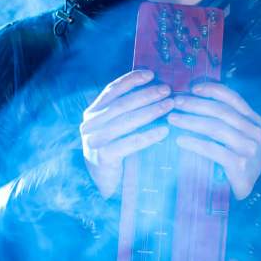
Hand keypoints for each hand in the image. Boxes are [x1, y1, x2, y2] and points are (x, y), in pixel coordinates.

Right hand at [80, 69, 172, 198]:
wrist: (105, 187)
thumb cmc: (117, 155)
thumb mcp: (118, 130)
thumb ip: (128, 112)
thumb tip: (156, 89)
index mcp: (92, 113)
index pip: (112, 90)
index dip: (131, 80)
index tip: (151, 74)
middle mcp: (90, 124)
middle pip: (122, 104)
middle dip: (146, 94)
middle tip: (167, 90)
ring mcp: (94, 140)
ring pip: (126, 120)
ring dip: (151, 111)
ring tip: (170, 105)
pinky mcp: (103, 157)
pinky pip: (130, 142)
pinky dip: (149, 135)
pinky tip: (165, 131)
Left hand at [166, 81, 260, 200]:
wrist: (248, 190)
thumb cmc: (238, 160)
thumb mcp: (238, 136)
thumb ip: (225, 120)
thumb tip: (194, 99)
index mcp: (254, 121)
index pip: (233, 98)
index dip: (212, 89)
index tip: (192, 88)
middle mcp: (255, 132)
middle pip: (221, 111)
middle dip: (195, 104)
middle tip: (175, 103)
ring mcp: (249, 149)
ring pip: (216, 128)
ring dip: (191, 121)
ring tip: (173, 119)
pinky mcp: (240, 165)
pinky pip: (213, 150)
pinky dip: (195, 143)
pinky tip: (180, 140)